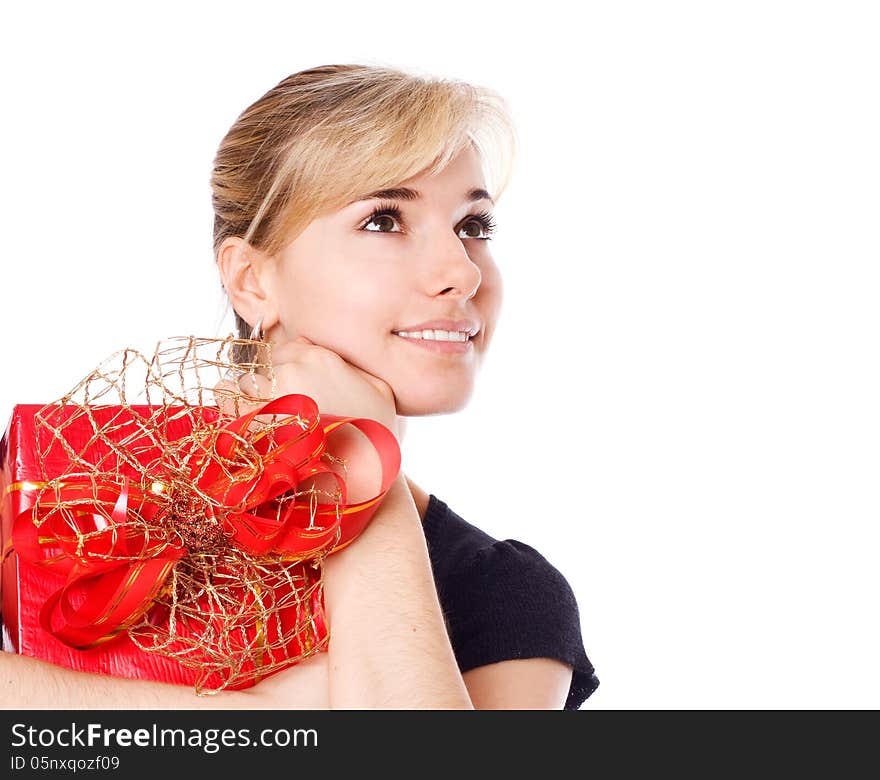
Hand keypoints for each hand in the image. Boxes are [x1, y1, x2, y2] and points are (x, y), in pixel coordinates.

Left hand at [214, 336, 399, 438]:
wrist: (360, 479)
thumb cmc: (375, 437)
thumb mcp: (380, 390)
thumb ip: (354, 366)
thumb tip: (327, 354)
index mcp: (321, 358)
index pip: (289, 349)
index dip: (290, 369)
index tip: (296, 389)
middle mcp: (293, 371)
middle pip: (266, 367)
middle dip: (272, 385)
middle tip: (285, 413)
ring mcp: (270, 396)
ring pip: (243, 383)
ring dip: (249, 400)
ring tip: (265, 424)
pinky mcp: (251, 423)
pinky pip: (224, 400)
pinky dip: (228, 408)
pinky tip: (240, 423)